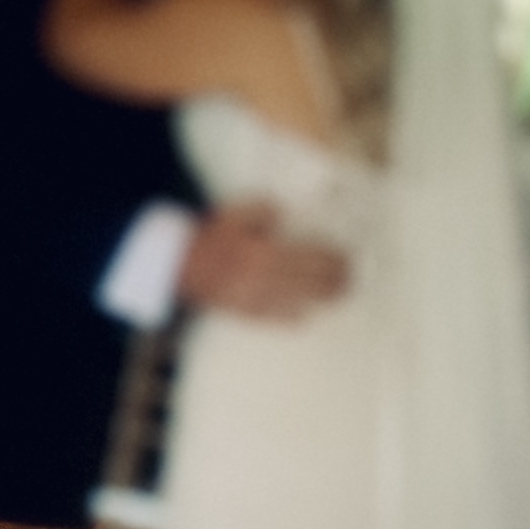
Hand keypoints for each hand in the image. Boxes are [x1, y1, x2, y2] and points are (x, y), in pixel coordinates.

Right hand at [179, 201, 348, 321]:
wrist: (178, 264)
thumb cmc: (210, 237)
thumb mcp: (235, 214)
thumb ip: (262, 210)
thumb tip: (282, 212)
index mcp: (261, 253)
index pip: (306, 258)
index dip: (329, 259)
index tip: (346, 257)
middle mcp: (262, 280)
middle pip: (308, 283)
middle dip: (333, 282)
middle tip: (350, 278)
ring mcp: (254, 299)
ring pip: (296, 302)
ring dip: (320, 300)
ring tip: (339, 296)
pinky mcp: (245, 312)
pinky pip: (274, 318)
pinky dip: (293, 316)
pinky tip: (306, 314)